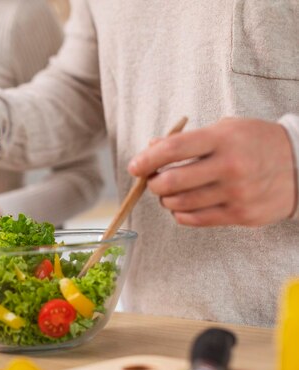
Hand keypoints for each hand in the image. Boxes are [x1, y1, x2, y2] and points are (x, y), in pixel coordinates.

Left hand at [128, 118, 296, 226]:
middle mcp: (229, 166)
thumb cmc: (254, 143)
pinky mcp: (240, 215)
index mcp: (223, 139)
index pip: (173, 149)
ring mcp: (236, 193)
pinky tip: (184, 204)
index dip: (147, 159)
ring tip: (171, 192)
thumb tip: (151, 149)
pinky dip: (180, 213)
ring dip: (166, 199)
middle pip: (170, 182)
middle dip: (153, 183)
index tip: (135, 166)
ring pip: (178, 204)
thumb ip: (187, 140)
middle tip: (154, 180)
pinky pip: (194, 220)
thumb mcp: (225, 129)